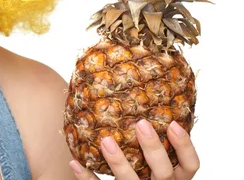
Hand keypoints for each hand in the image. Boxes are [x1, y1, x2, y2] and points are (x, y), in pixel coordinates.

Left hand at [69, 119, 199, 179]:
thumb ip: (155, 140)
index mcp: (174, 178)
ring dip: (119, 163)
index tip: (173, 123)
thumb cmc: (142, 169)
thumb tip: (142, 93)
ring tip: (106, 141)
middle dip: (154, 149)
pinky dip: (87, 178)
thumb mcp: (155, 160)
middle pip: (164, 173)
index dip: (185, 147)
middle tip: (141, 124)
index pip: (190, 166)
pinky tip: (75, 163)